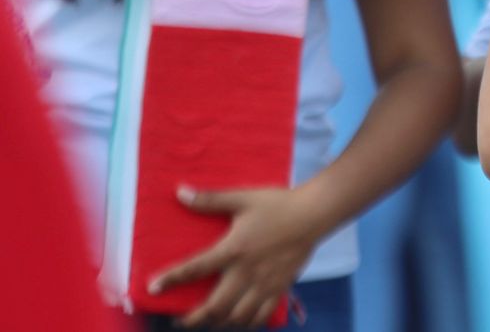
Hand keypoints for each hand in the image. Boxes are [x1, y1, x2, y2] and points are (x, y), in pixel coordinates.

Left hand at [148, 186, 320, 327]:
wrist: (315, 213)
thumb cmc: (278, 204)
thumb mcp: (243, 198)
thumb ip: (210, 200)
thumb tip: (180, 192)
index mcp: (234, 249)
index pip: (195, 268)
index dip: (171, 279)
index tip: (153, 288)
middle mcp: (247, 272)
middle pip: (214, 306)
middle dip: (193, 318)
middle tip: (181, 319)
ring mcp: (264, 283)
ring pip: (236, 316)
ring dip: (219, 321)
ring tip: (209, 320)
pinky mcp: (280, 287)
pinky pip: (262, 315)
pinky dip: (248, 322)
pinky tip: (240, 320)